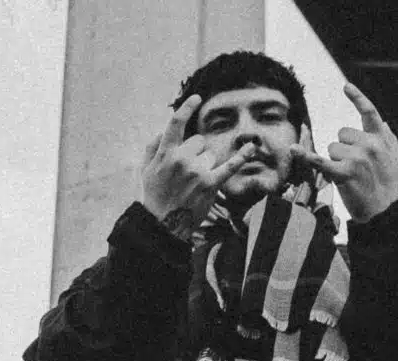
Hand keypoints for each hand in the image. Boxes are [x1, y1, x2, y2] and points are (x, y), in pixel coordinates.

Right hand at [141, 95, 256, 225]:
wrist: (162, 225)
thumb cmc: (154, 197)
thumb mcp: (145, 170)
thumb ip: (153, 147)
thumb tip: (163, 130)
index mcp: (165, 153)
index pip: (176, 124)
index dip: (187, 108)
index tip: (197, 98)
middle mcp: (181, 159)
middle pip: (198, 142)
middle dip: (195, 154)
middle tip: (185, 175)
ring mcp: (196, 172)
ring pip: (210, 155)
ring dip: (206, 166)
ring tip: (194, 184)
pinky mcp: (209, 185)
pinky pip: (229, 166)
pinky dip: (242, 157)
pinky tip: (252, 147)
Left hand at [289, 83, 397, 222]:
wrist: (385, 211)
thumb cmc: (388, 186)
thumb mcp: (395, 159)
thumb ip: (388, 139)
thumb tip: (383, 122)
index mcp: (381, 138)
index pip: (369, 111)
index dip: (357, 98)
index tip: (345, 86)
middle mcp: (369, 144)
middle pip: (342, 135)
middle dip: (343, 149)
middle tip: (355, 168)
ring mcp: (357, 158)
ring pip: (332, 149)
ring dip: (335, 162)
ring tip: (349, 176)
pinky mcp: (344, 174)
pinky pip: (321, 162)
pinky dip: (306, 157)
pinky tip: (293, 150)